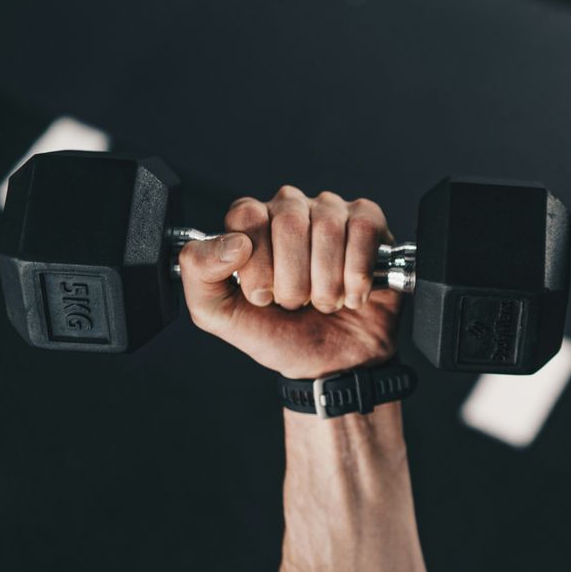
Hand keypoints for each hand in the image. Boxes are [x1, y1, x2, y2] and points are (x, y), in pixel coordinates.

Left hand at [177, 186, 399, 378]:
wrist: (334, 362)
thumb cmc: (281, 334)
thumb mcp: (222, 314)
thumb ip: (200, 275)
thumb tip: (231, 243)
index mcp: (251, 223)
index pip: (247, 216)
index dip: (257, 263)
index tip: (263, 296)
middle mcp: (290, 209)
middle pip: (288, 221)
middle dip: (293, 280)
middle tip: (296, 303)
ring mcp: (332, 212)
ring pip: (328, 228)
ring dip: (327, 284)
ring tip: (325, 301)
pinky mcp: (369, 224)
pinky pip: (363, 232)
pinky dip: (357, 275)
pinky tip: (352, 294)